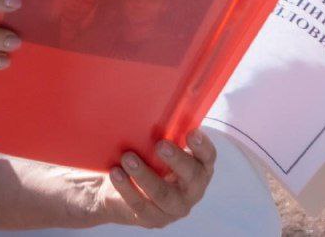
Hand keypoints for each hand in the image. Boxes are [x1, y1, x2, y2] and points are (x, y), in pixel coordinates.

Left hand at [93, 133, 216, 227]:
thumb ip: (163, 134)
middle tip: (160, 145)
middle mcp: (192, 190)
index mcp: (198, 168)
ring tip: (128, 158)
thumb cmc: (146, 159)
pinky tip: (116, 173)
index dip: (203, 146)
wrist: (122, 188)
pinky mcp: (154, 219)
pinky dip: (127, 188)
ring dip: (145, 175)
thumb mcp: (157, 147)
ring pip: (164, 194)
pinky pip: (141, 206)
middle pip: (192, 177)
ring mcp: (174, 208)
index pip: (208, 158)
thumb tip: (155, 105)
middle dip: (177, 160)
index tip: (192, 132)